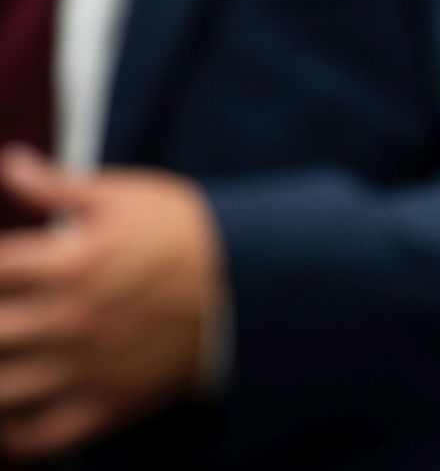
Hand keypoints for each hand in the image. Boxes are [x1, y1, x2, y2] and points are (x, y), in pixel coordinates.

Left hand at [0, 145, 225, 459]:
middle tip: (5, 315)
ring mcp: (86, 368)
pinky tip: (9, 417)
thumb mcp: (127, 196)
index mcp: (70, 261)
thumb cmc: (190, 236)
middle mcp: (70, 318)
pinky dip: (9, 440)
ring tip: (7, 358)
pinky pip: (37, 439)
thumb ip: (58, 185)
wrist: (253, 283)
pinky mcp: (107, 405)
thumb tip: (11, 161)